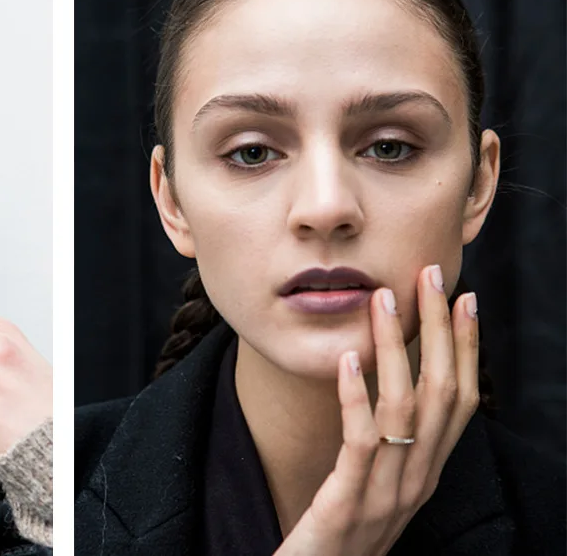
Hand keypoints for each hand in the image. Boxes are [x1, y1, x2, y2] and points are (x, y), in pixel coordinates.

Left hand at [275, 265, 479, 555]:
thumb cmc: (341, 532)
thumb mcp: (375, 483)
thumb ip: (386, 442)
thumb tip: (385, 385)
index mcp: (427, 471)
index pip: (460, 401)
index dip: (466, 349)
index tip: (464, 300)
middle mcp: (417, 479)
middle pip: (442, 393)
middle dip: (440, 331)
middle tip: (433, 277)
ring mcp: (387, 493)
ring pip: (405, 408)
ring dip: (396, 347)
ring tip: (384, 299)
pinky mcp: (348, 503)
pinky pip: (360, 440)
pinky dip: (356, 394)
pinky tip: (349, 357)